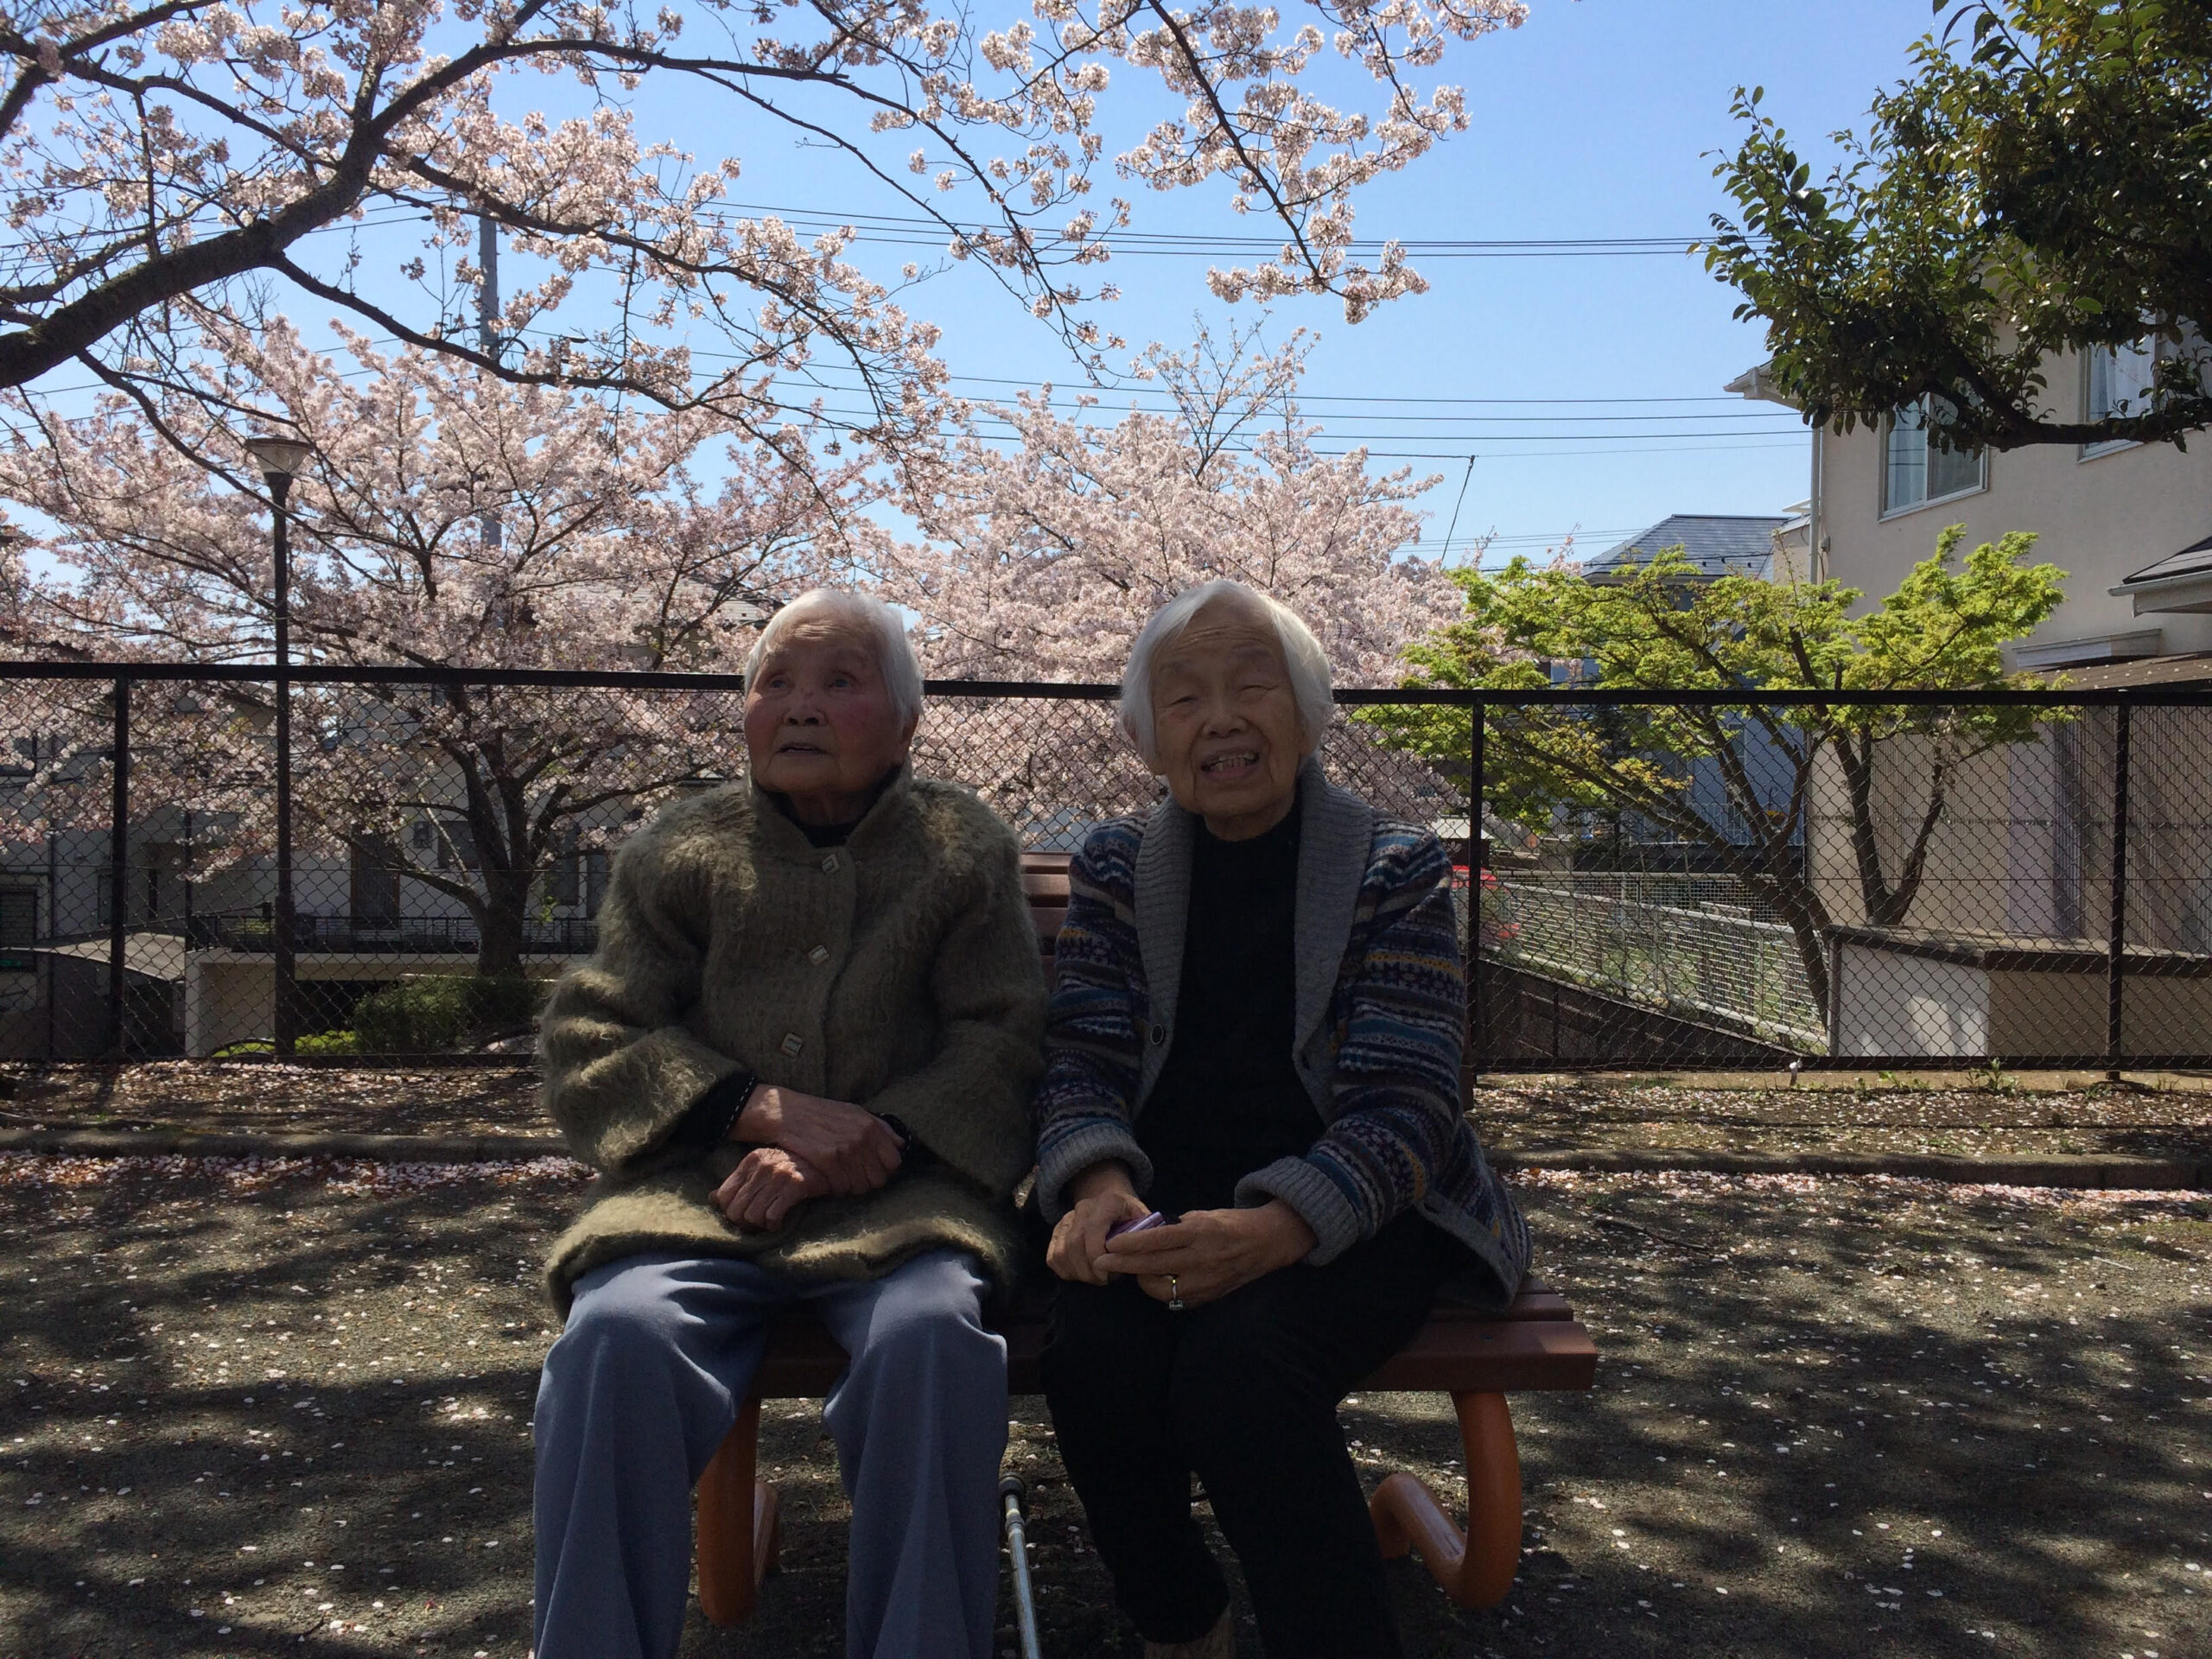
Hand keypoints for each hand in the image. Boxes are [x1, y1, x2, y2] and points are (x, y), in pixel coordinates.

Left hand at [712, 1146, 830, 1230]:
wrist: (827, 1162)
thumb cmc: (791, 1168)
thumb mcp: (762, 1169)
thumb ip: (738, 1182)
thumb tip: (712, 1199)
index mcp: (750, 1161)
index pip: (723, 1196)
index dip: (729, 1211)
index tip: (742, 1215)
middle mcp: (762, 1166)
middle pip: (736, 1210)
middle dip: (744, 1223)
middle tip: (756, 1225)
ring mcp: (779, 1176)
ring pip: (753, 1216)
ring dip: (760, 1226)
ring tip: (769, 1222)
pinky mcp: (796, 1186)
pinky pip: (773, 1216)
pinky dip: (774, 1225)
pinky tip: (780, 1223)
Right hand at [732, 1084, 901, 1196]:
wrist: (786, 1113)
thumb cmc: (821, 1113)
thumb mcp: (853, 1112)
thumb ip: (879, 1127)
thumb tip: (901, 1144)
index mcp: (871, 1126)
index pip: (894, 1162)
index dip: (884, 1171)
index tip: (872, 1172)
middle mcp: (862, 1137)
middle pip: (879, 1178)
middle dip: (868, 1183)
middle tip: (855, 1181)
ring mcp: (845, 1149)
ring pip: (861, 1186)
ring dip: (852, 1189)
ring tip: (842, 1182)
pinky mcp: (827, 1159)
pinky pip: (841, 1187)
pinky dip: (837, 1190)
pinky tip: (830, 1184)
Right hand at [1046, 1162, 1149, 1285]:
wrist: (1108, 1198)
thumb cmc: (1129, 1214)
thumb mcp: (1143, 1218)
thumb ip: (1145, 1235)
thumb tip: (1145, 1255)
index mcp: (1107, 1203)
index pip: (1093, 1232)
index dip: (1098, 1259)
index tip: (1108, 1276)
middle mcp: (1082, 1209)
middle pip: (1074, 1245)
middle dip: (1088, 1271)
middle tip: (1103, 1281)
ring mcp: (1066, 1219)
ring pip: (1061, 1253)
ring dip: (1077, 1273)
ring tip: (1094, 1277)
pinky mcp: (1056, 1231)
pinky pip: (1052, 1257)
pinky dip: (1065, 1271)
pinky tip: (1081, 1273)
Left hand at [1098, 1201, 1317, 1307]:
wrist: (1268, 1242)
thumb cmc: (1232, 1223)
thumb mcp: (1205, 1215)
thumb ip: (1177, 1226)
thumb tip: (1146, 1234)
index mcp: (1201, 1233)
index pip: (1159, 1240)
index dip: (1131, 1244)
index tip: (1110, 1244)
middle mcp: (1203, 1258)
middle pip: (1154, 1267)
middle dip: (1123, 1266)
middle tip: (1100, 1263)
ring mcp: (1207, 1281)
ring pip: (1163, 1289)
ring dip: (1142, 1282)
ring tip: (1132, 1273)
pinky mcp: (1210, 1297)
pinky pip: (1178, 1299)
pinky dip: (1163, 1291)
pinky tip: (1154, 1282)